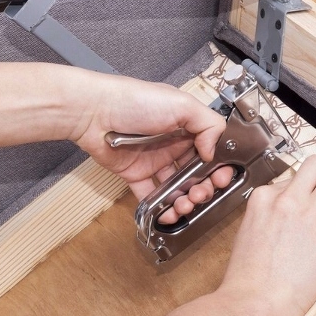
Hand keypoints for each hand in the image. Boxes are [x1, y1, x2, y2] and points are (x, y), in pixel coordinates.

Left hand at [71, 73, 232, 221]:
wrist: (94, 111)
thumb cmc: (135, 100)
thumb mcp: (182, 104)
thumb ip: (209, 125)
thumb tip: (214, 153)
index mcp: (188, 127)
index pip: (211, 152)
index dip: (218, 168)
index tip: (220, 179)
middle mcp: (174, 145)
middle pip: (197, 174)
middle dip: (204, 188)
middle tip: (201, 194)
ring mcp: (155, 161)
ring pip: (177, 188)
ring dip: (185, 201)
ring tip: (184, 205)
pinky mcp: (136, 174)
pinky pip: (151, 196)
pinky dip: (161, 208)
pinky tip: (168, 214)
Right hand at [217, 155, 315, 315]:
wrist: (252, 304)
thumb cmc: (248, 279)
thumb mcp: (249, 232)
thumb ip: (269, 215)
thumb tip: (289, 213)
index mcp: (263, 198)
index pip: (292, 177)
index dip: (303, 192)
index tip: (306, 205)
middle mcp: (287, 200)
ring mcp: (310, 215)